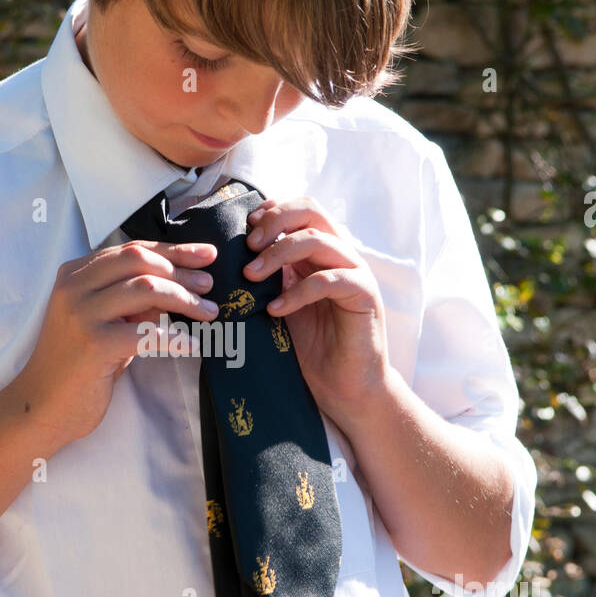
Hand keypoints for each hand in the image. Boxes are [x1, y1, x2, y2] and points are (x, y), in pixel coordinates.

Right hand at [10, 239, 218, 446]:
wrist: (43, 406)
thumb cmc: (79, 365)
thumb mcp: (105, 322)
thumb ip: (132, 301)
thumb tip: (179, 285)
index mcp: (74, 274)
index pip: (131, 250)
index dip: (173, 250)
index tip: (206, 255)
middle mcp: (73, 286)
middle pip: (140, 261)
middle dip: (181, 271)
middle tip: (209, 287)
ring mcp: (81, 314)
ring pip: (146, 288)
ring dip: (185, 300)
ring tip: (209, 313)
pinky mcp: (93, 344)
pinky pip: (146, 333)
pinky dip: (175, 338)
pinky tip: (193, 345)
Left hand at [242, 197, 389, 423]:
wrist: (344, 387)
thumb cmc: (311, 348)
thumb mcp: (280, 303)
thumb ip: (267, 277)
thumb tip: (229, 256)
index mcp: (320, 252)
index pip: (300, 209)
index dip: (272, 211)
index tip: (244, 229)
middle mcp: (340, 254)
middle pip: (311, 210)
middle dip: (274, 222)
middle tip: (248, 247)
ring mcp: (355, 272)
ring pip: (318, 240)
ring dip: (278, 253)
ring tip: (251, 277)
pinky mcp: (365, 295)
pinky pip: (330, 280)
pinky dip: (298, 292)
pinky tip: (275, 309)